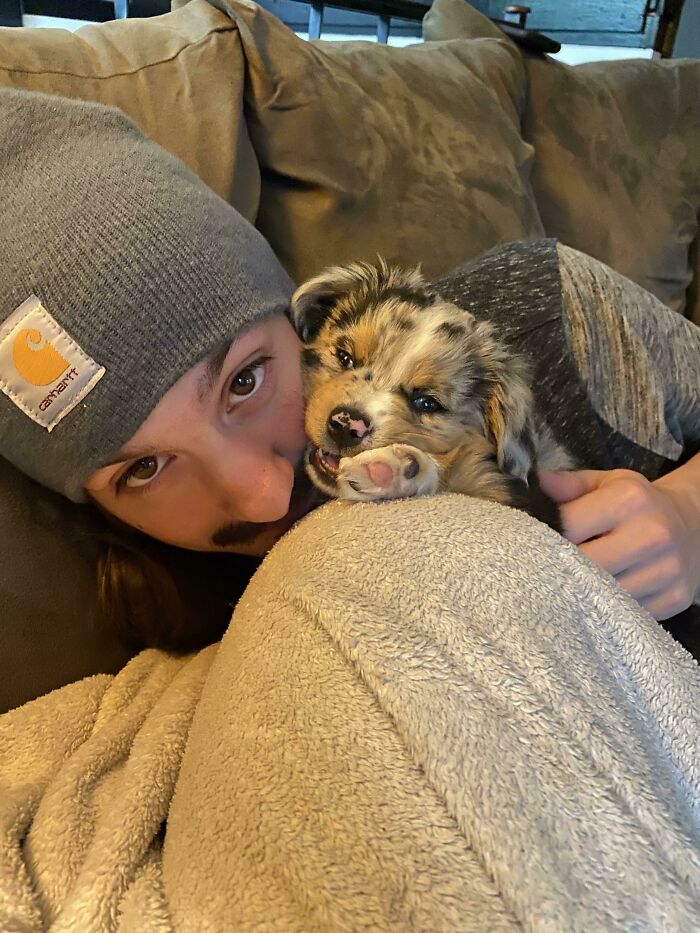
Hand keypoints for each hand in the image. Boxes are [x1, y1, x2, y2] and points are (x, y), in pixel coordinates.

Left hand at [539, 464, 699, 619]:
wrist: (693, 523)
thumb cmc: (638, 502)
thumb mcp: (607, 483)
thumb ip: (568, 485)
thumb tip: (535, 482)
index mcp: (628, 500)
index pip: (569, 526)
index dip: (543, 536)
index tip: (530, 543)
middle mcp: (651, 535)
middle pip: (584, 566)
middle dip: (558, 569)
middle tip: (541, 570)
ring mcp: (666, 570)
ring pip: (604, 596)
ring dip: (581, 594)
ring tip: (567, 585)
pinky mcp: (675, 598)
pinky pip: (625, 614)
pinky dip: (607, 610)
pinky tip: (597, 599)